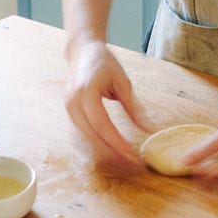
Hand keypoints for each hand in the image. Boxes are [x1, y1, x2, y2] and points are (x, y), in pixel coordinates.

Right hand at [65, 38, 151, 165]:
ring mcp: (68, 110)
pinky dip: (94, 148)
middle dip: (111, 154)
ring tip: (123, 164)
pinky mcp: (69, 115)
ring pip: (84, 141)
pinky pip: (80, 138)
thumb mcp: (123, 81)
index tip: (131, 154)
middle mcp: (72, 103)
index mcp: (86, 92)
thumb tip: (149, 129)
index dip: (115, 141)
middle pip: (91, 136)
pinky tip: (109, 156)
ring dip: (103, 155)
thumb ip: (134, 107)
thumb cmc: (104, 63)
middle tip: (131, 164)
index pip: (100, 124)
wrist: (82, 53)